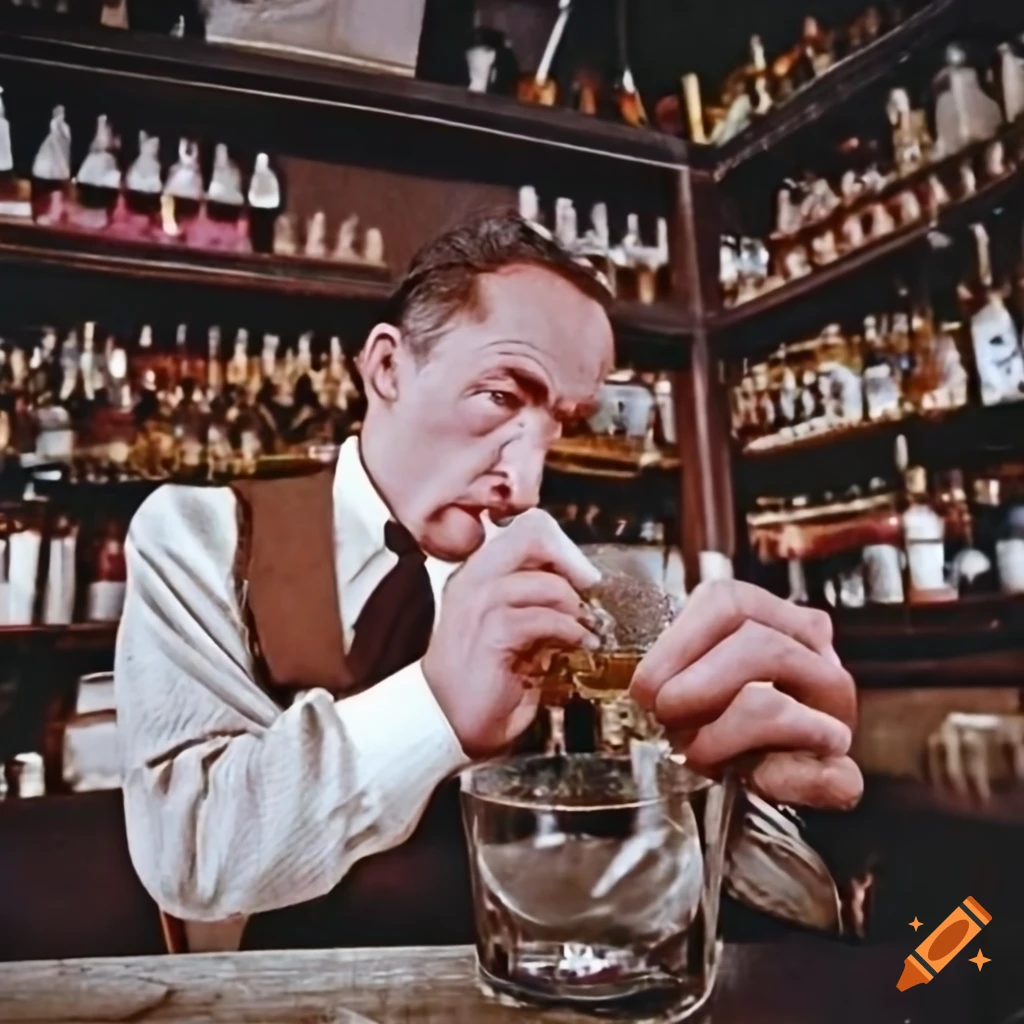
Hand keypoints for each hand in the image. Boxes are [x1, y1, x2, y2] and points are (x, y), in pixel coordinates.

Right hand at [422, 509, 600, 757]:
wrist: (448, 723)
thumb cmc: (481, 681)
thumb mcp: (511, 630)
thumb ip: (535, 604)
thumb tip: (579, 592)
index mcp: (476, 575)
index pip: (524, 529)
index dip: (560, 546)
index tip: (580, 574)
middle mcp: (473, 582)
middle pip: (529, 536)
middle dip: (570, 561)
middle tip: (589, 587)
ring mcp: (478, 606)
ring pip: (542, 581)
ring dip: (573, 606)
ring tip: (586, 627)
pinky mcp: (491, 635)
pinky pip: (542, 618)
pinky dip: (570, 631)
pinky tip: (579, 645)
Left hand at [630, 579, 862, 809]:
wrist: (746, 778)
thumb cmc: (705, 716)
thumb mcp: (682, 675)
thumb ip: (671, 664)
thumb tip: (647, 687)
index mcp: (770, 617)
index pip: (730, 602)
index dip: (679, 644)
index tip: (646, 686)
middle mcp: (812, 655)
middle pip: (759, 645)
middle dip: (698, 685)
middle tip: (666, 714)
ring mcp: (833, 713)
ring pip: (776, 705)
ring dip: (723, 732)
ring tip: (696, 749)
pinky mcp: (840, 771)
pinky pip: (822, 773)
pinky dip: (782, 779)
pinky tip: (753, 779)